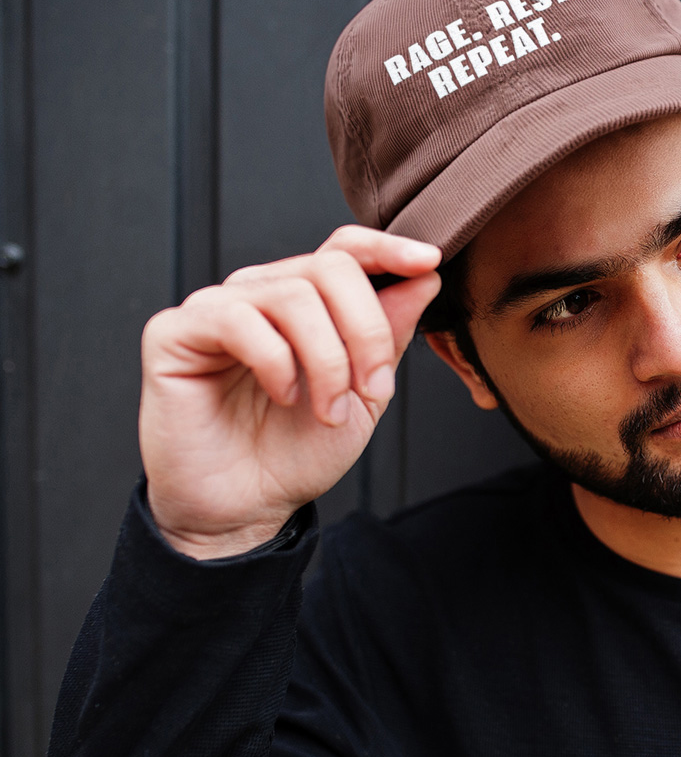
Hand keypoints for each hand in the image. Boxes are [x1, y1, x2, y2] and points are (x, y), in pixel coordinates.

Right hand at [140, 225, 441, 557]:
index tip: (428, 261)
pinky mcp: (175, 332)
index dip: (386, 249)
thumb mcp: (364, 394)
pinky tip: (284, 395)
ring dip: (328, 360)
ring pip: (293, 294)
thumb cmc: (297, 453)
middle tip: (375, 389)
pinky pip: (238, 319)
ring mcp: (216, 308)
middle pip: (329, 267)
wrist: (248, 508)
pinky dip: (276, 362)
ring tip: (329, 411)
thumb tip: (424, 275)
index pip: (343, 249)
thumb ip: (390, 334)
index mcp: (306, 302)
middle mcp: (261, 294)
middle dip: (368, 329)